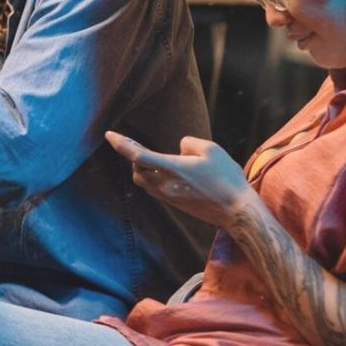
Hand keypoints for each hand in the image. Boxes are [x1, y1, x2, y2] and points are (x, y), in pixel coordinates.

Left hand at [105, 131, 257, 227]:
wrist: (236, 211)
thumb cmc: (227, 178)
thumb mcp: (212, 150)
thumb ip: (190, 144)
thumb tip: (179, 147)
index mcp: (172, 169)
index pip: (137, 156)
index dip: (121, 144)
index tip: (109, 134)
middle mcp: (165, 185)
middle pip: (137, 172)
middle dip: (133, 158)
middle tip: (133, 144)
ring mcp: (169, 197)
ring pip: (144, 183)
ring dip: (142, 170)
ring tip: (148, 157)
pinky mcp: (175, 204)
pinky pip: (155, 190)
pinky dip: (153, 178)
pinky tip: (163, 171)